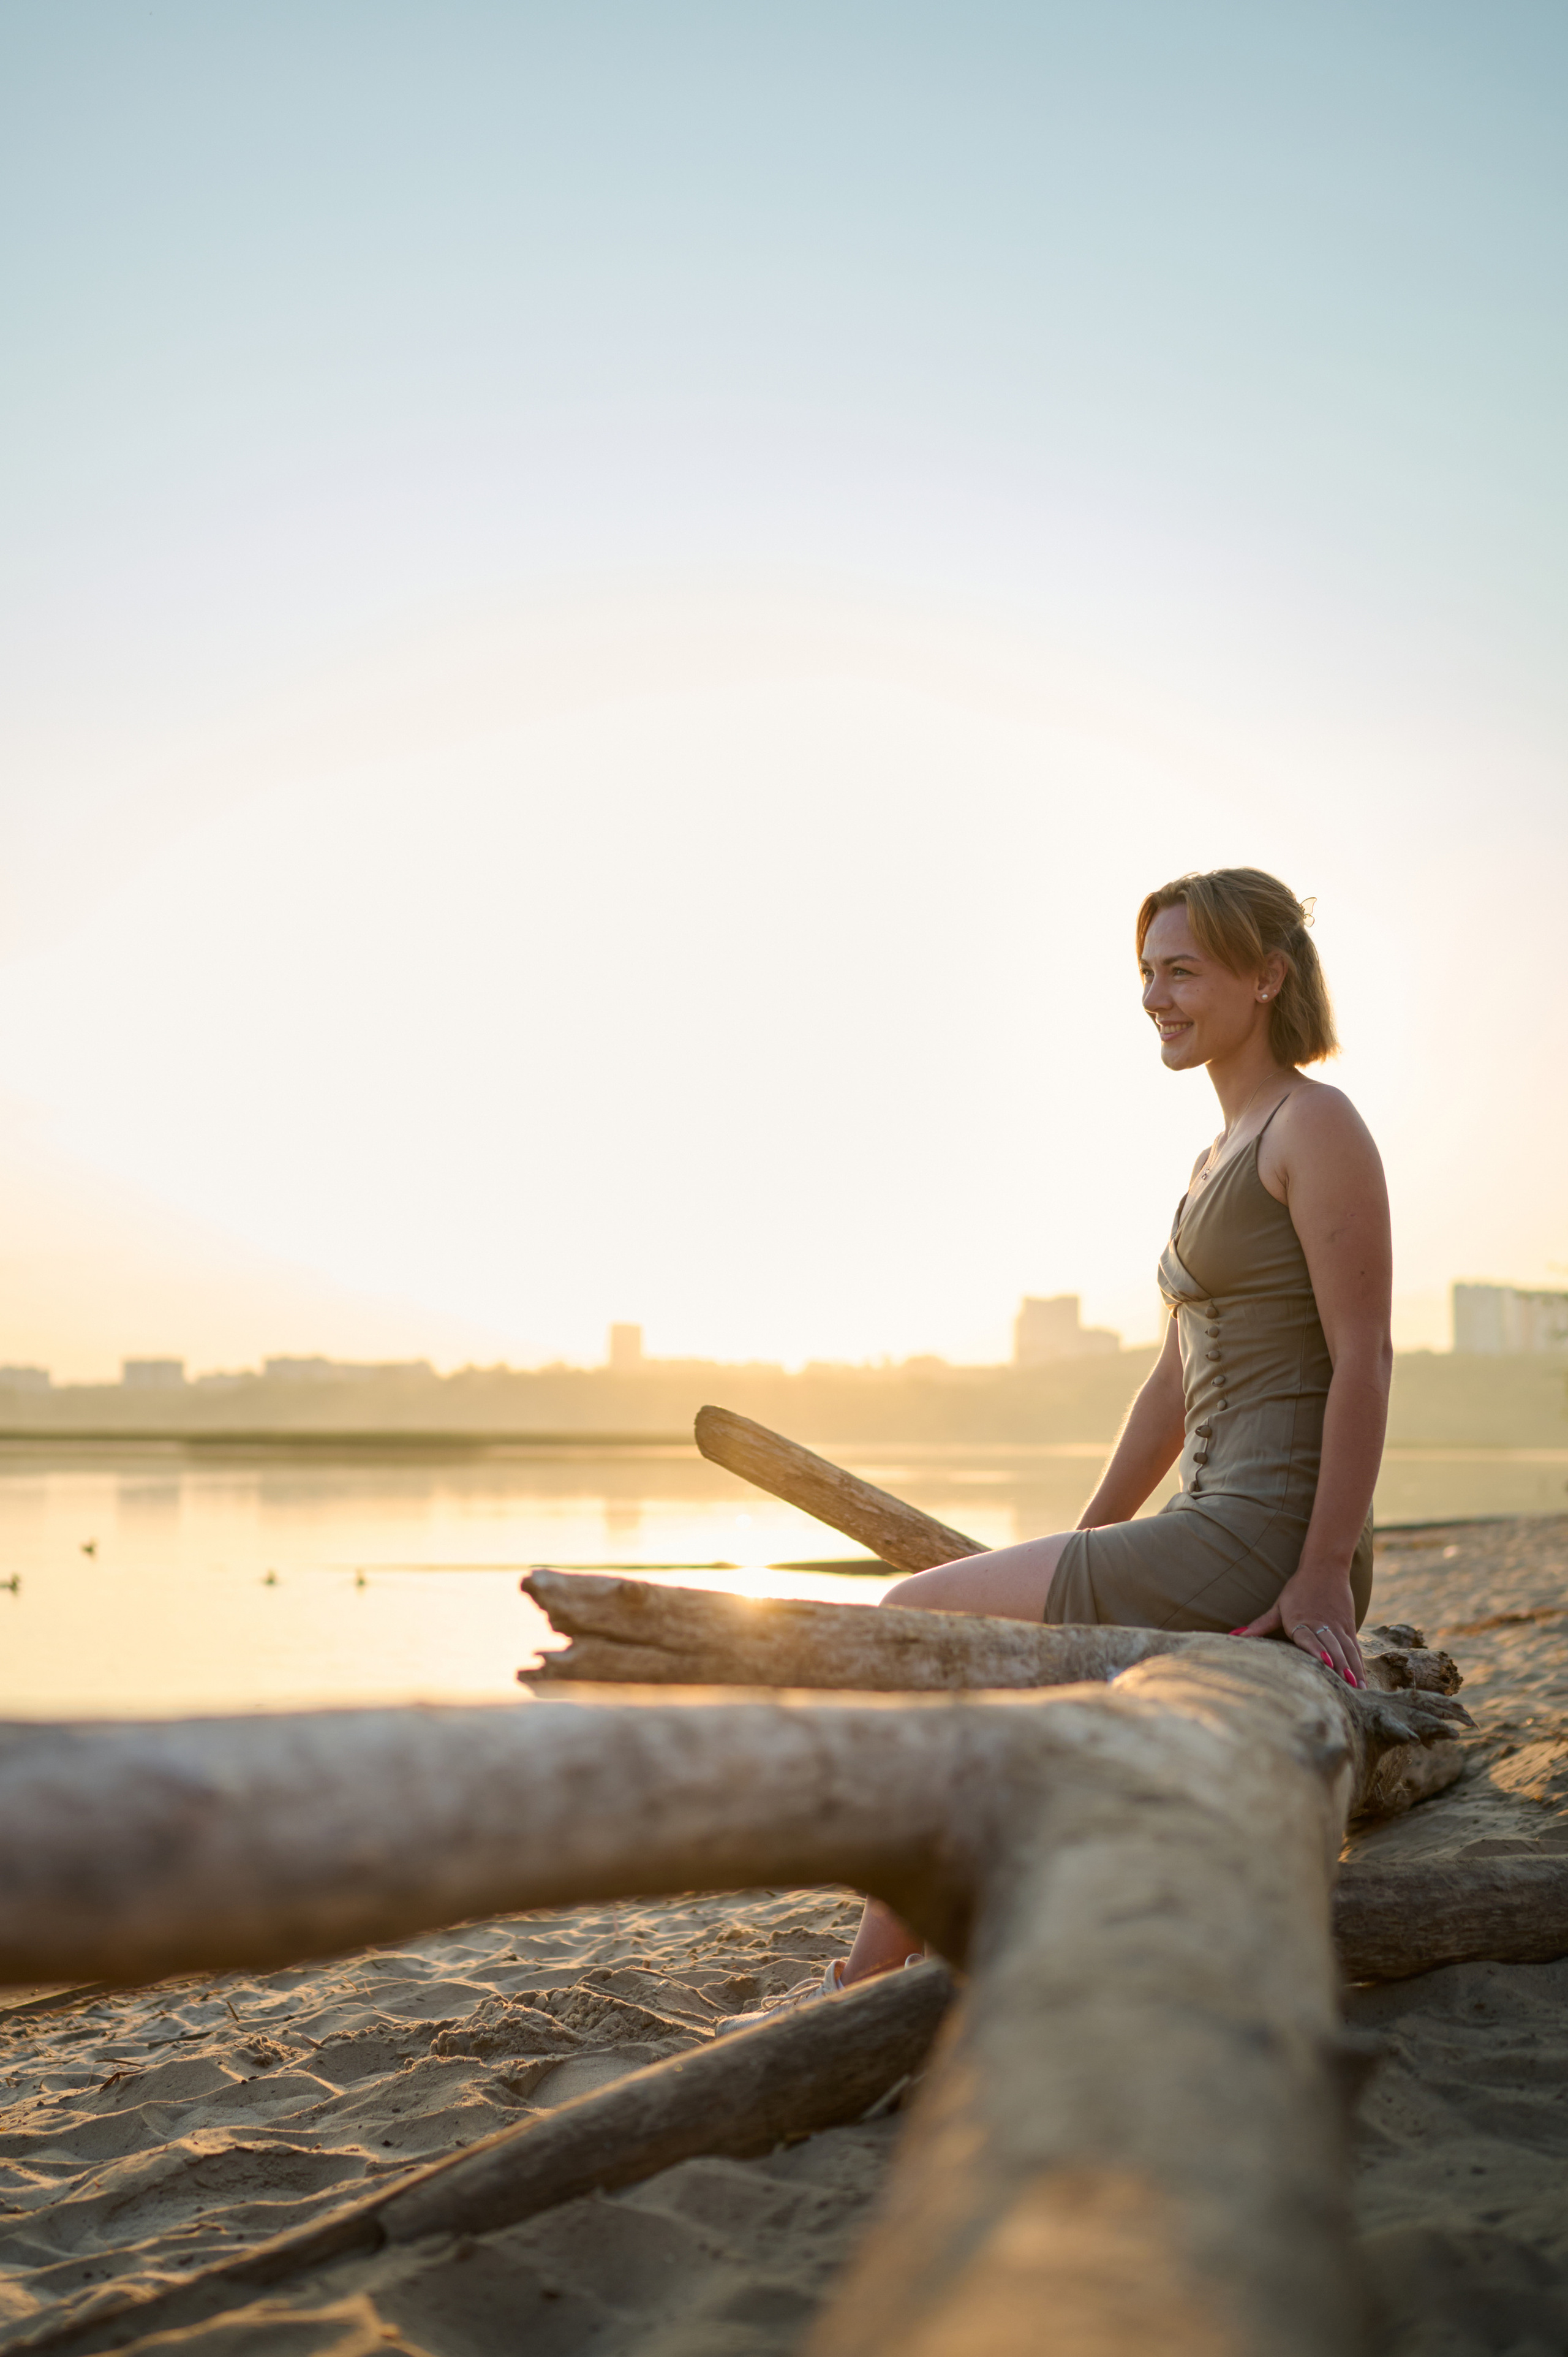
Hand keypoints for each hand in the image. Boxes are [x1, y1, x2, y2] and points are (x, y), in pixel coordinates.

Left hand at [1235, 1576, 1364, 1687]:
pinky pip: (1354, 1647)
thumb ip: (1261, 1625)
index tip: (1324, 1664)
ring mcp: (1338, 1625)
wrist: (1324, 1567)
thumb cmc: (1298, 1589)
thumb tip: (1236, 1635)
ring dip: (1352, 1669)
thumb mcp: (1279, 1606)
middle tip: (1346, 1689)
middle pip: (1332, 1647)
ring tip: (1357, 1690)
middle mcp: (1322, 1624)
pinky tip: (1361, 1680)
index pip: (1309, 1637)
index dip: (1316, 1650)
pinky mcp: (1348, 1626)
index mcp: (1301, 1620)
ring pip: (1346, 1649)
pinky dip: (1358, 1663)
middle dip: (1339, 1667)